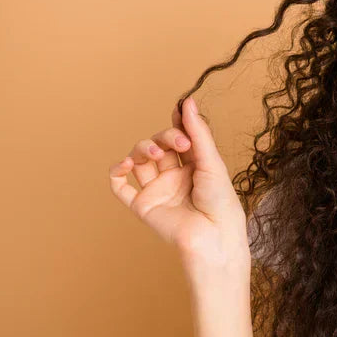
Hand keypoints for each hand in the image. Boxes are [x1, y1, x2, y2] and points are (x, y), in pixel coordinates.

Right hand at [107, 96, 250, 288]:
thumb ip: (197, 132)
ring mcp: (158, 190)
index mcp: (195, 164)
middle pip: (158, 145)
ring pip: (139, 160)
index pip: (179, 136)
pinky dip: (116, 173)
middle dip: (163, 137)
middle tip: (179, 144)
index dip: (175, 123)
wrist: (213, 236)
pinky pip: (121, 188)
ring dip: (142, 150)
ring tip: (156, 155)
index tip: (178, 111)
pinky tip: (123, 165)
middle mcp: (175, 175)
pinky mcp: (143, 205)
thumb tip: (187, 100)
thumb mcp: (211, 161)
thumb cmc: (220, 201)